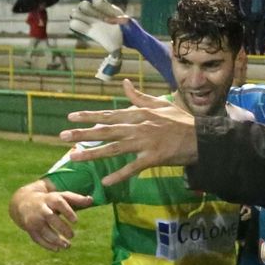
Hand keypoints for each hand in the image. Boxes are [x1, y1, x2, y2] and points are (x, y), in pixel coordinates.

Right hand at [18, 189, 94, 250]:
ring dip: (55, 240)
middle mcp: (41, 208)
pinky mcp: (29, 229)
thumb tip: (91, 200)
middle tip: (73, 235)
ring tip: (67, 246)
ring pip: (43, 230)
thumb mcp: (62, 196)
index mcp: (50, 198)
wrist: (24, 201)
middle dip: (61, 227)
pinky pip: (37, 238)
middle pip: (50, 217)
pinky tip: (57, 249)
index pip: (59, 203)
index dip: (68, 212)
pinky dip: (47, 245)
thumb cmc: (50, 200)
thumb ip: (76, 199)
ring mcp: (34, 219)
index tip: (76, 221)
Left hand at [61, 80, 198, 185]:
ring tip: (74, 157)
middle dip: (83, 134)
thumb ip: (139, 96)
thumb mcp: (160, 104)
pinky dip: (119, 174)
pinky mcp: (153, 158)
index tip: (71, 117)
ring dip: (93, 153)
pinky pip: (133, 168)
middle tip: (62, 137)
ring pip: (114, 148)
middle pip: (106, 130)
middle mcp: (139, 127)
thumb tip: (124, 84)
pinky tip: (106, 181)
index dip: (89, 116)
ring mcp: (145, 143)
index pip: (109, 114)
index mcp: (139, 114)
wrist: (202, 138)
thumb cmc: (182, 121)